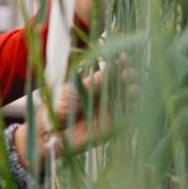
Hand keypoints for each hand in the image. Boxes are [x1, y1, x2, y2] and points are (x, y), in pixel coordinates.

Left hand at [14, 59, 135, 169]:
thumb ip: (93, 83)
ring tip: (132, 88)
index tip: (124, 57)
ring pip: (128, 98)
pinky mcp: (113, 125)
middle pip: (123, 83)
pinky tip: (136, 103)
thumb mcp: (75, 91)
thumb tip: (111, 68)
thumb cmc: (58, 107)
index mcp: (95, 84)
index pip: (112, 71)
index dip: (120, 64)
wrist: (51, 131)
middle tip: (129, 74)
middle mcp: (105, 95)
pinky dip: (134, 109)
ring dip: (133, 91)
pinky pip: (128, 116)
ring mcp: (110, 109)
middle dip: (128, 76)